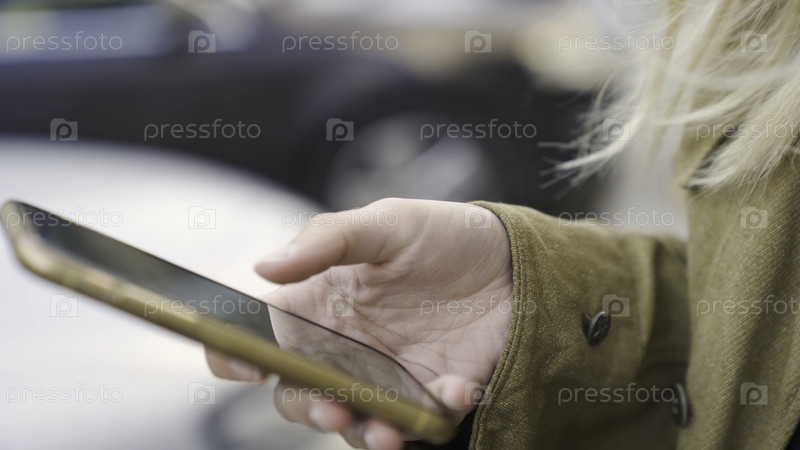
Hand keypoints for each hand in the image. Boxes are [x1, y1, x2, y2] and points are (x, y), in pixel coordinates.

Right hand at [206, 198, 512, 448]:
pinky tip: (453, 388)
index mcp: (321, 303)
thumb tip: (263, 267)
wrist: (514, 260)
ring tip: (385, 433)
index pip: (263, 334)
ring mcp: (388, 375)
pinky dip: (432, 415)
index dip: (237, 352)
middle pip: (300, 391)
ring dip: (364, 432)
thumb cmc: (443, 234)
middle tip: (330, 407)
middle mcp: (346, 346)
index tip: (245, 363)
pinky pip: (422, 420)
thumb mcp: (386, 222)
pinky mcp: (433, 394)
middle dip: (307, 407)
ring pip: (355, 420)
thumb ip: (326, 241)